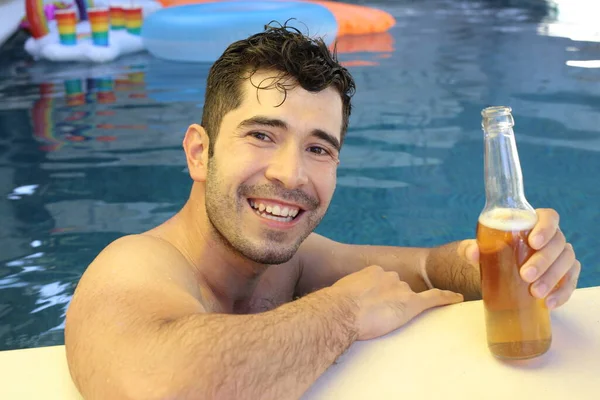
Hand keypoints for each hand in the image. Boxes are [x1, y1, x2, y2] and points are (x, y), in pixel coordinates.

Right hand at [331, 265, 462, 339]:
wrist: (342, 311)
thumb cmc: (337, 305)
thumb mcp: (342, 293)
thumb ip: (351, 293)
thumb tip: (347, 303)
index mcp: (374, 272)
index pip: (384, 281)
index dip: (381, 293)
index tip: (375, 302)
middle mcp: (390, 276)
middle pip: (398, 288)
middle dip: (392, 300)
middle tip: (378, 314)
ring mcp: (401, 289)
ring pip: (409, 297)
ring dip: (402, 307)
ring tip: (386, 319)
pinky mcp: (411, 304)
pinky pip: (434, 298)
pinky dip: (447, 298)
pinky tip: (458, 299)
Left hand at [461, 208, 580, 309]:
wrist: (495, 274)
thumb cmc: (490, 254)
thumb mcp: (477, 250)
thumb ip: (470, 248)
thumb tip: (473, 252)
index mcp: (534, 222)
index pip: (549, 217)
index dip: (545, 227)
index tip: (533, 242)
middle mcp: (551, 237)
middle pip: (558, 243)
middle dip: (543, 260)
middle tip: (525, 275)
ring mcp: (560, 256)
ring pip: (567, 262)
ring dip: (552, 278)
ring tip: (535, 293)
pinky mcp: (564, 275)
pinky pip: (570, 282)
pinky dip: (562, 293)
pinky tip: (549, 303)